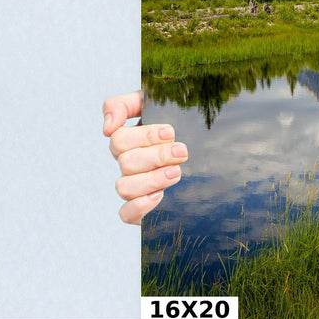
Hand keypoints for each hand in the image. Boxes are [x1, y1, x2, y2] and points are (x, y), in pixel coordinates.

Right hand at [103, 91, 186, 224]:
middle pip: (126, 162)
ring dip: (152, 179)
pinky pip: (126, 214)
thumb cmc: (181, 124)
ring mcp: (134, 187)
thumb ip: (125, 105)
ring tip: (177, 172)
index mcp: (130, 141)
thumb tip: (107, 127)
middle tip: (182, 152)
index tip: (170, 133)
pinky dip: (140, 206)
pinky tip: (160, 196)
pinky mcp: (142, 209)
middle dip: (157, 156)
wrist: (210, 152)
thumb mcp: (158, 104)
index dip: (144, 136)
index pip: (119, 139)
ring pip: (124, 187)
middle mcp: (129, 164)